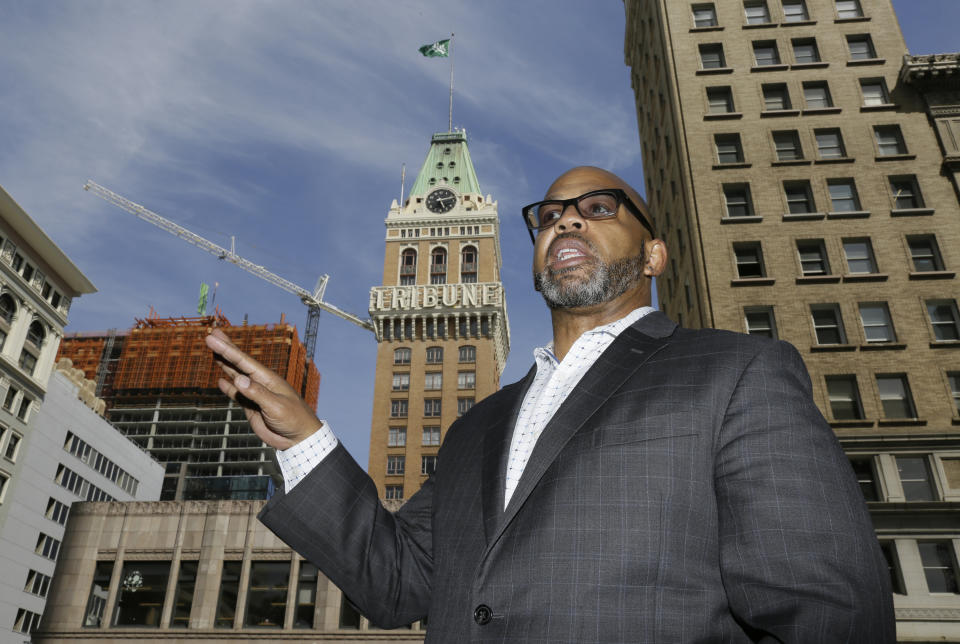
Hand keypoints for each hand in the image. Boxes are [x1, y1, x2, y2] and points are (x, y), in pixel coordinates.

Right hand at [205, 328, 320, 449]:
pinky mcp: (252, 408)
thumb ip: (257, 393)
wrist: (299, 439)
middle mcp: (260, 383)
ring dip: (225, 364)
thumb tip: (238, 378)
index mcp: (268, 379)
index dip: (227, 349)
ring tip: (214, 351)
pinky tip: (221, 380)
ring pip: (236, 376)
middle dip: (225, 349)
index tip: (213, 338)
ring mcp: (255, 395)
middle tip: (211, 335)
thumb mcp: (276, 406)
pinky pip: (237, 395)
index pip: (243, 361)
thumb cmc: (294, 419)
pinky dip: (228, 388)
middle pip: (239, 363)